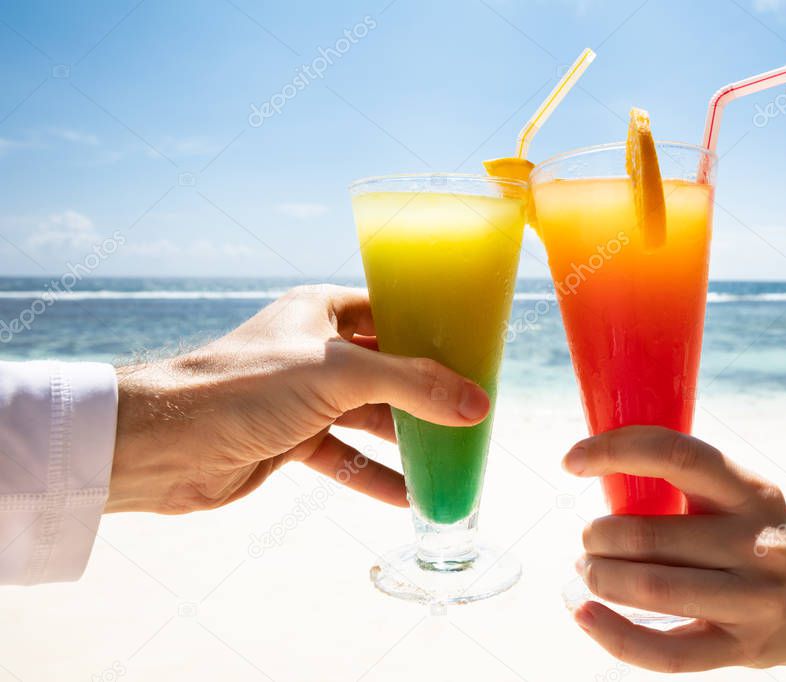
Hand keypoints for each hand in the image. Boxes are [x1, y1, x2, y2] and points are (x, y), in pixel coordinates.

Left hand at [107, 285, 489, 513]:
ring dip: (406, 439)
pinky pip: (345, 457)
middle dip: (427, 393)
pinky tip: (409, 496)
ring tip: (453, 457)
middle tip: (475, 410)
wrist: (163, 445)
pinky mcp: (291, 440)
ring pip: (369, 417)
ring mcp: (303, 398)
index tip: (477, 351)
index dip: (433, 330)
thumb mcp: (338, 375)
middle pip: (387, 369)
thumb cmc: (243, 386)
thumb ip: (411, 386)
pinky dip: (373, 475)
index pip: (391, 312)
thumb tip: (477, 404)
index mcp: (322, 311)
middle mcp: (314, 350)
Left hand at [563, 426, 785, 672]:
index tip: (572, 460)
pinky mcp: (740, 650)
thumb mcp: (741, 496)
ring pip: (651, 590)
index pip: (678, 455)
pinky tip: (584, 614)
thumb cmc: (757, 538)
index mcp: (752, 492)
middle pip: (650, 536)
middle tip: (590, 538)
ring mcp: (754, 602)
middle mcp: (759, 545)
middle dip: (598, 536)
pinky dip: (612, 634)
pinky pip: (664, 652)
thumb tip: (596, 461)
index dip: (616, 450)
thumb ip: (684, 479)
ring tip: (588, 570)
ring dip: (600, 577)